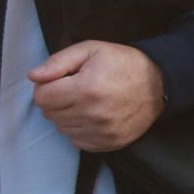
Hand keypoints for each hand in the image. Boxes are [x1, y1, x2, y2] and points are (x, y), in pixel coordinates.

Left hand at [29, 41, 164, 151]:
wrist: (160, 85)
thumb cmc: (124, 64)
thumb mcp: (92, 50)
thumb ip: (59, 61)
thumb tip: (34, 76)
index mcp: (87, 88)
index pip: (42, 97)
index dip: (48, 86)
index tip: (64, 80)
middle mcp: (94, 114)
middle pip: (50, 114)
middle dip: (57, 100)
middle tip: (76, 89)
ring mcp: (102, 131)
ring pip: (61, 128)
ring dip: (68, 115)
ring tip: (86, 102)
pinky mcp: (109, 143)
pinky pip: (76, 140)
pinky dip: (79, 129)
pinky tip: (93, 116)